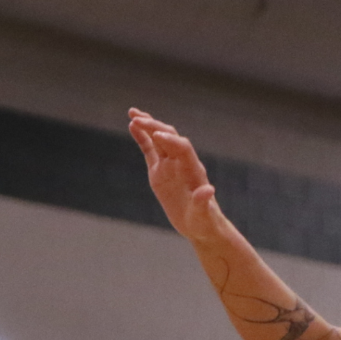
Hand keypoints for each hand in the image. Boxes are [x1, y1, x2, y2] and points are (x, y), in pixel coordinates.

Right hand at [129, 108, 229, 244]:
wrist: (200, 226)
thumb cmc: (204, 221)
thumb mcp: (203, 215)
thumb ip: (203, 202)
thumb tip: (208, 190)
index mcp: (193, 170)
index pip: (182, 148)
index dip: (170, 140)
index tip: (157, 134)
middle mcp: (181, 163)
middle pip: (169, 137)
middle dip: (155, 127)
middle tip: (138, 119)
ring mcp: (169, 165)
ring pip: (158, 139)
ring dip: (148, 125)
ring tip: (133, 114)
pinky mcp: (159, 171)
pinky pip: (150, 150)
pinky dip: (142, 138)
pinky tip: (132, 126)